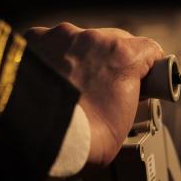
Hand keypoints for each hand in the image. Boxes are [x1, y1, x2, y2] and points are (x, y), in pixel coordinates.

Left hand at [25, 23, 163, 167]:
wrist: (35, 140)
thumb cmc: (82, 142)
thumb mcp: (124, 127)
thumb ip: (128, 99)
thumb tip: (118, 98)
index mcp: (121, 57)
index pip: (147, 50)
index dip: (145, 68)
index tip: (141, 80)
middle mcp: (91, 39)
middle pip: (111, 43)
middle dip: (110, 65)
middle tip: (102, 92)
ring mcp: (59, 38)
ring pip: (78, 44)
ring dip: (78, 62)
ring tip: (69, 93)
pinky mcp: (33, 42)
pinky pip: (49, 46)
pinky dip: (51, 62)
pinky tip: (48, 86)